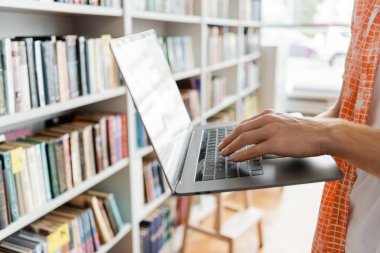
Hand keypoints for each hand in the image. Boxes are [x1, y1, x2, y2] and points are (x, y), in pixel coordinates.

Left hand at [218, 109, 337, 161]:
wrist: (324, 133)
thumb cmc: (307, 132)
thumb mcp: (285, 124)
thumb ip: (271, 128)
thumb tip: (257, 139)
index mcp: (269, 115)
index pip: (245, 123)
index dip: (233, 132)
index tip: (226, 139)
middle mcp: (268, 120)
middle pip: (240, 129)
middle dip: (228, 140)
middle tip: (220, 148)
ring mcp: (271, 131)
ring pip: (243, 139)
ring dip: (230, 147)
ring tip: (223, 154)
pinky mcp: (275, 143)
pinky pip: (252, 150)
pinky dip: (241, 155)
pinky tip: (234, 159)